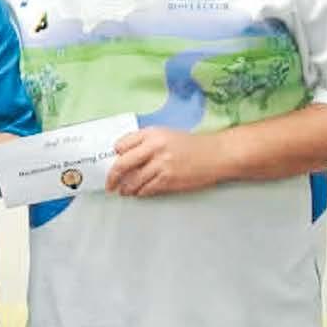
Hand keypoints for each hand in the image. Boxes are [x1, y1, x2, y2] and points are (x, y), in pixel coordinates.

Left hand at [108, 127, 227, 196]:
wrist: (217, 154)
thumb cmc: (191, 145)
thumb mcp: (166, 135)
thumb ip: (145, 143)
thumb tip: (124, 156)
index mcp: (152, 134)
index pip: (121, 144)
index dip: (115, 155)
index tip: (113, 162)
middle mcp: (154, 147)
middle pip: (121, 164)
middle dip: (111, 177)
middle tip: (109, 184)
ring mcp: (161, 164)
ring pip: (133, 180)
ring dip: (125, 188)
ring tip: (124, 191)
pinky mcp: (169, 179)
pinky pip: (146, 189)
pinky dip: (140, 192)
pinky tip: (139, 192)